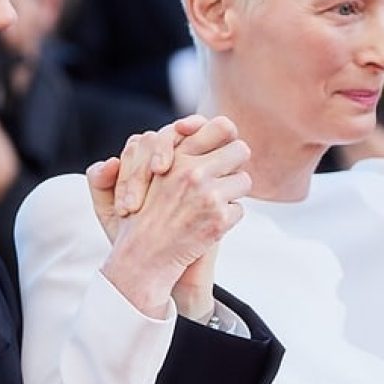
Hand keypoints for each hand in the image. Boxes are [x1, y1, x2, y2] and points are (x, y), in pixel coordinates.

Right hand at [99, 115, 250, 317]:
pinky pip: (239, 209)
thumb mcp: (146, 175)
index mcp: (176, 156)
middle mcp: (192, 170)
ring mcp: (207, 194)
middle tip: (223, 179)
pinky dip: (227, 220)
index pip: (221, 127)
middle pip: (240, 150)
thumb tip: (201, 128)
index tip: (222, 150)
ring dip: (232, 195)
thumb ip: (175, 153)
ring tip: (210, 207)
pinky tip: (207, 226)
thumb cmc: (141, 217)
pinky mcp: (218, 218)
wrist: (142, 257)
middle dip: (234, 165)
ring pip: (243, 181)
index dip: (226, 137)